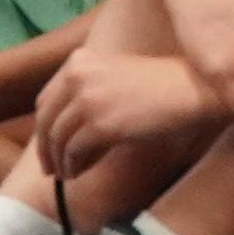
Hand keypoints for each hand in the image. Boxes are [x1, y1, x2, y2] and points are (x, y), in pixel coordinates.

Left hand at [31, 41, 223, 176]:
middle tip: (50, 169)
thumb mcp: (112, 78)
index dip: (43, 128)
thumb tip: (59, 137)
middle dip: (45, 149)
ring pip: (58, 139)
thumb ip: (84, 95)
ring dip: (60, 161)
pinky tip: (80, 172)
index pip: (45, 100)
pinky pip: (74, 152)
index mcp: (79, 60)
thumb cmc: (158, 87)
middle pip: (46, 120)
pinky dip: (73, 165)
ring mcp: (88, 100)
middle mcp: (78, 76)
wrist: (190, 90)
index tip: (46, 147)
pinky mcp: (101, 124)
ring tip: (68, 173)